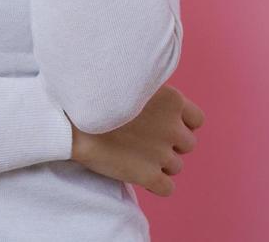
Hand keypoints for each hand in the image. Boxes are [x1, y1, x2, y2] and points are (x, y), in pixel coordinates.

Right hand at [69, 85, 204, 197]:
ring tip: (135, 154)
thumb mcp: (132, 80)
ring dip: (160, 163)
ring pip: (176, 166)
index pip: (197, 120)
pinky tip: (139, 174)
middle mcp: (173, 128)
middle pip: (187, 145)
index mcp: (173, 100)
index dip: (179, 124)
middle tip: (144, 140)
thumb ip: (153, 93)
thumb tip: (156, 104)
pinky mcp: (149, 175)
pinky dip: (156, 184)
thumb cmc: (97, 95)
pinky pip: (168, 188)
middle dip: (169, 144)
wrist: (72, 117)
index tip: (161, 124)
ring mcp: (162, 153)